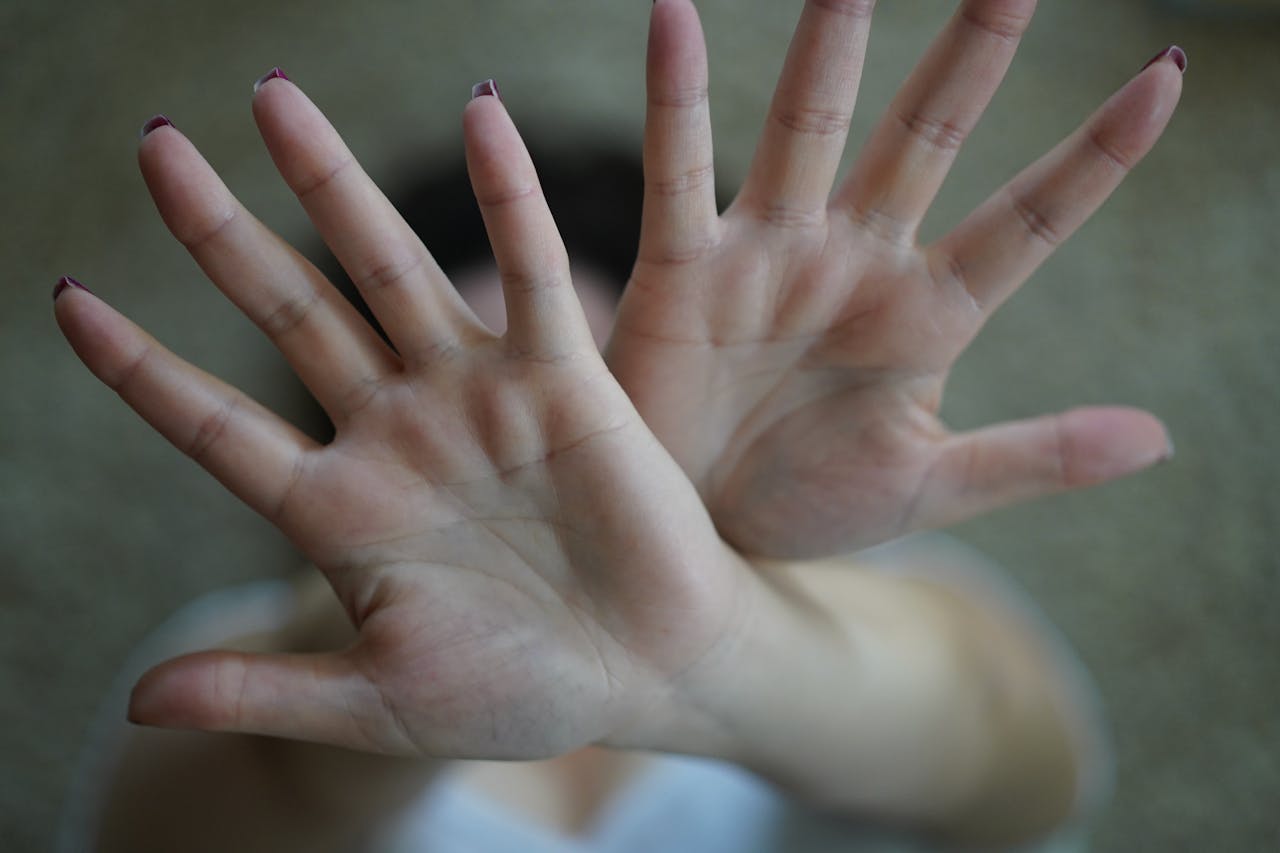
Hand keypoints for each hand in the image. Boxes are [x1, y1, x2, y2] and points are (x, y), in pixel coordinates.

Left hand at [55, 77, 748, 758]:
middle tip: (156, 148)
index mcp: (341, 509)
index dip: (143, 370)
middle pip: (292, 312)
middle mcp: (398, 433)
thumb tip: (138, 704)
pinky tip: (481, 116)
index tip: (69, 301)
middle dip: (222, 234)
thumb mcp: (379, 703)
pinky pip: (534, 276)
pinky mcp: (564, 382)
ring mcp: (477, 398)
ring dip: (334, 186)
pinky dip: (512, 199)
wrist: (647, 676)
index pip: (217, 427)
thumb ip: (265, 693)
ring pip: (390, 270)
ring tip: (272, 100)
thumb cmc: (520, 695)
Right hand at [608, 0, 1182, 557]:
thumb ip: (1034, 455)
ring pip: (808, 129)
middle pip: (925, 135)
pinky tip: (673, 14)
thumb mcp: (932, 486)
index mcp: (927, 314)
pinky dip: (674, 99)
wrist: (701, 537)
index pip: (1026, 220)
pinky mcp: (686, 270)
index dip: (1093, 155)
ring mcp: (771, 254)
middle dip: (972, 52)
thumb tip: (1158, 439)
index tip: (1165, 76)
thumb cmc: (810, 504)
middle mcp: (856, 261)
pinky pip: (678, 175)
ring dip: (829, 46)